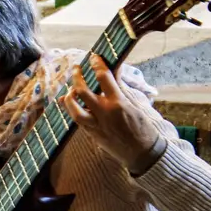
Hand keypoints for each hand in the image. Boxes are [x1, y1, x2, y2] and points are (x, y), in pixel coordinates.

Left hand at [59, 55, 163, 171]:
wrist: (141, 153)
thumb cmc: (141, 127)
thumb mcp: (133, 104)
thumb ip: (119, 87)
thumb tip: (115, 69)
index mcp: (118, 102)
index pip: (103, 77)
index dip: (96, 64)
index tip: (93, 57)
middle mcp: (104, 112)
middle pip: (82, 90)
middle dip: (77, 76)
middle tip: (76, 68)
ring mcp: (96, 124)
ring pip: (73, 107)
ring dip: (69, 95)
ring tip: (71, 88)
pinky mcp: (91, 133)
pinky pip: (76, 119)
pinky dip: (71, 109)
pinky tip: (69, 102)